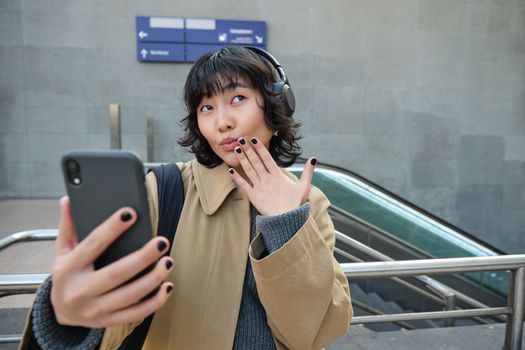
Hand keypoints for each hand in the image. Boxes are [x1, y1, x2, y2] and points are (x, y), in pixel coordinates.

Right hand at [50, 197, 173, 327]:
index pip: (93, 244)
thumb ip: (68, 225)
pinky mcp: (108, 321)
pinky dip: (155, 302)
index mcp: (68, 269)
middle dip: (142, 257)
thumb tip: (69, 198)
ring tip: (168, 261)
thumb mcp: (62, 250)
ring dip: (153, 279)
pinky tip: (167, 286)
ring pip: (130, 295)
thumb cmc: (67, 274)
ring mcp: (95, 309)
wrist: (61, 312)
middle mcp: (81, 291)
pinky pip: (135, 314)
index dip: (112, 228)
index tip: (130, 213)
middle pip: (116, 273)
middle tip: (162, 242)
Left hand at [228, 137, 316, 215]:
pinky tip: (230, 170)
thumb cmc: (296, 204)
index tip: (253, 139)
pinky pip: (243, 185)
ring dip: (242, 159)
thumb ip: (308, 172)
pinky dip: (236, 178)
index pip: (267, 158)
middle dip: (248, 150)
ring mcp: (259, 188)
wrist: (287, 220)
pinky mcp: (253, 197)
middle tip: (241, 139)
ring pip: (249, 170)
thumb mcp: (304, 187)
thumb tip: (313, 159)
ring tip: (236, 149)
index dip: (259, 148)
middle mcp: (267, 180)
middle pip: (256, 162)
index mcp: (278, 176)